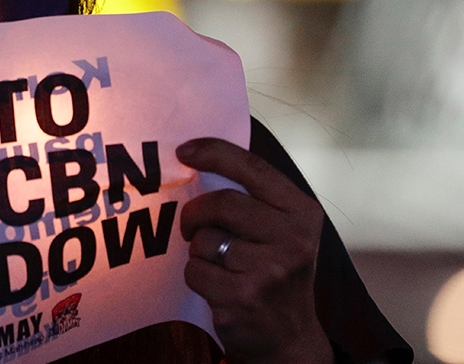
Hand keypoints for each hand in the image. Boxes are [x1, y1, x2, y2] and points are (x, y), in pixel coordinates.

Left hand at [177, 138, 333, 363]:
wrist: (289, 336)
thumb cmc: (275, 270)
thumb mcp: (283, 229)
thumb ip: (254, 197)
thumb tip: (200, 158)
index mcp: (303, 213)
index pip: (253, 169)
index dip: (214, 153)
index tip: (184, 150)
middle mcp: (294, 241)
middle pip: (221, 204)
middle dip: (196, 214)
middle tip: (192, 226)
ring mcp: (270, 273)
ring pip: (204, 240)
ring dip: (198, 251)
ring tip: (220, 264)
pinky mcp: (243, 300)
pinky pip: (195, 271)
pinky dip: (197, 276)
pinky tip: (218, 286)